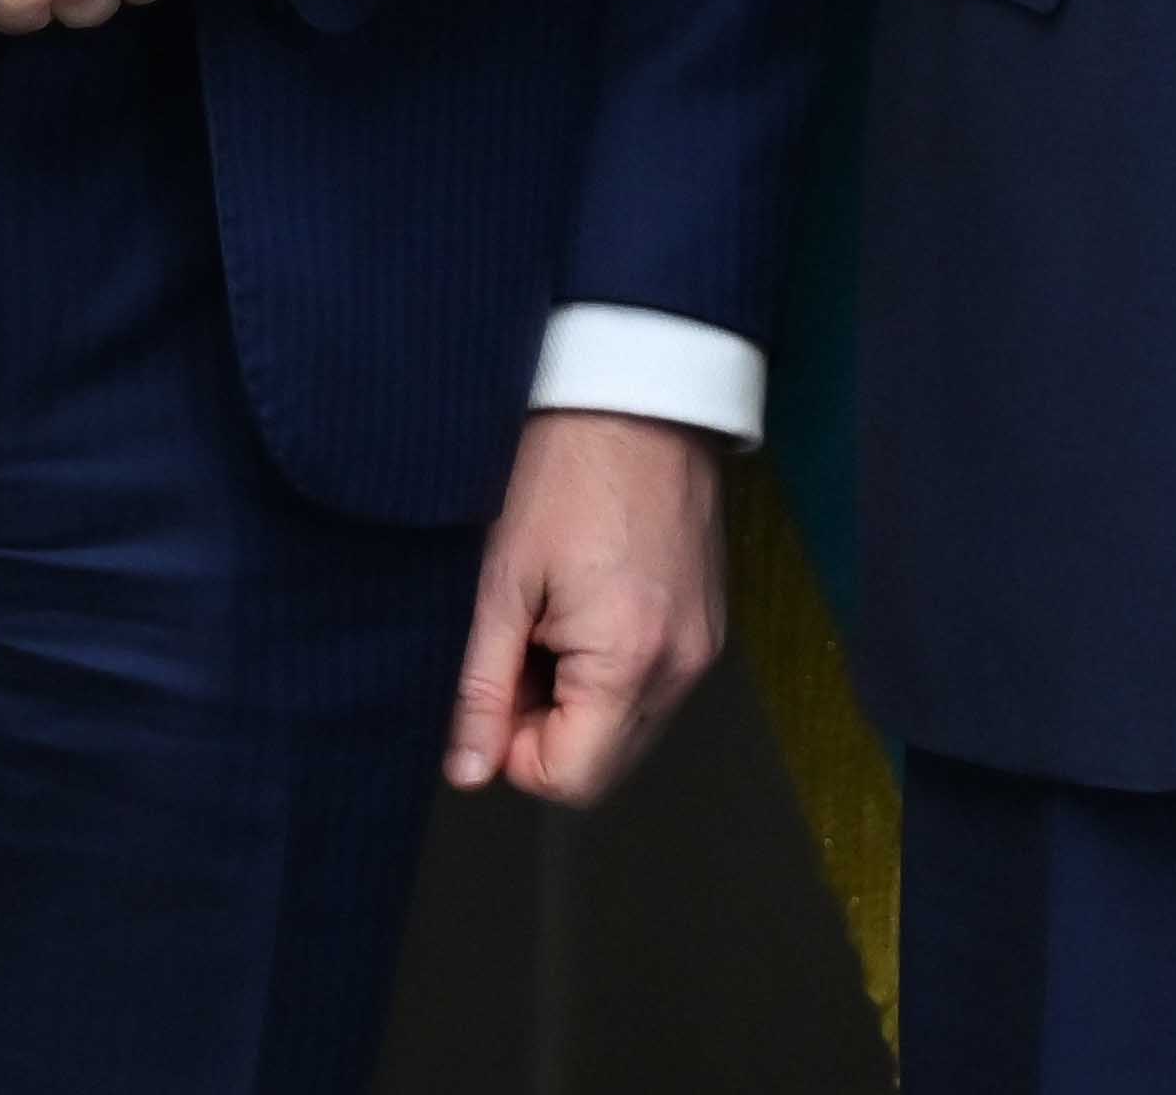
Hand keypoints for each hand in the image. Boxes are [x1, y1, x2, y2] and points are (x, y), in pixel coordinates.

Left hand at [448, 410, 726, 804]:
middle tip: (518, 647)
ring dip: (578, 701)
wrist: (639, 396)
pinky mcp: (708, 626)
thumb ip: (482, 687)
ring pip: (626, 729)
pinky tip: (587, 607)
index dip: (513, 751)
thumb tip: (466, 770)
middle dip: (546, 729)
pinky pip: (653, 688)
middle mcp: (681, 668)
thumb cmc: (565, 471)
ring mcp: (703, 648)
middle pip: (603, 765)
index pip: (569, 779)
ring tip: (552, 620)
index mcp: (630, 660)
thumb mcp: (502, 581)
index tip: (494, 685)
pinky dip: (611, 672)